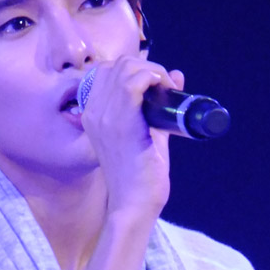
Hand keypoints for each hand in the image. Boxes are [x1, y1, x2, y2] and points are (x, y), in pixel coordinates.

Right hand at [80, 55, 184, 222]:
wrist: (135, 204)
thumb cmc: (141, 177)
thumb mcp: (149, 134)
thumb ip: (159, 107)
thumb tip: (176, 78)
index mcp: (93, 115)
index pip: (106, 72)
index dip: (134, 69)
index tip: (156, 85)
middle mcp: (94, 112)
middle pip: (117, 65)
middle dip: (146, 66)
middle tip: (165, 86)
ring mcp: (105, 117)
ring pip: (126, 68)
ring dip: (152, 70)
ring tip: (167, 88)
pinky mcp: (121, 123)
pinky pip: (134, 82)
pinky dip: (153, 77)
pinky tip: (165, 88)